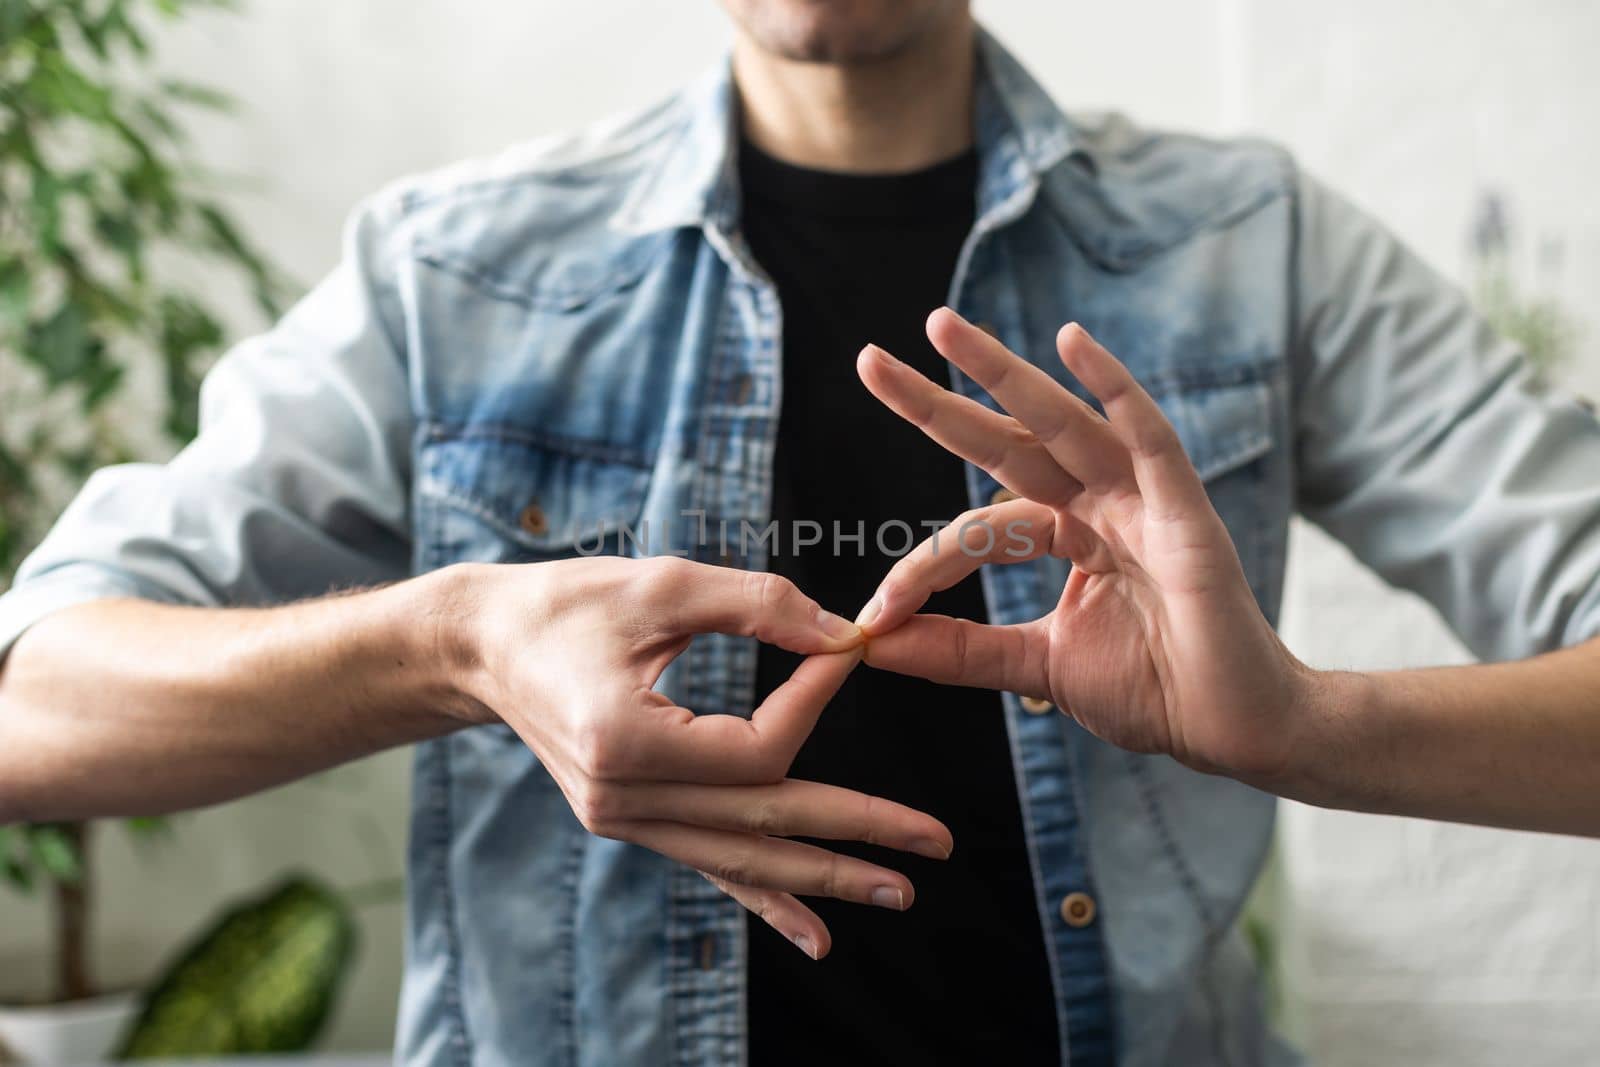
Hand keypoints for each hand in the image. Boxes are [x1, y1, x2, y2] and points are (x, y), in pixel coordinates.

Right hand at [445, 556, 950, 959]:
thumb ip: (759, 605)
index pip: (756, 748)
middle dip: (856, 832)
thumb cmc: (568, 603)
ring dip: (823, 878)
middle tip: (934, 842)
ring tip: (899, 891)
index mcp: (626, 743)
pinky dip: (765, 898)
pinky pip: (710, 866)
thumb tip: (843, 634)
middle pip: (763, 823)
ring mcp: (625, 821)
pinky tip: (817, 935)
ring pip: (742, 859)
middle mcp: (624, 799)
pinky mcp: (630, 821)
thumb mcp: (663, 584)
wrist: (485, 646)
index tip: (851, 649)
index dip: (815, 699)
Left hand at [853, 308, 1315, 781]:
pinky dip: (1114, 388)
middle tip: (868, 361)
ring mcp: (1142, 500)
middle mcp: (1100, 503)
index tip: (876, 614)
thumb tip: (872, 642)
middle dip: (939, 402)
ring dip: (1000, 373)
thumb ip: (959, 650)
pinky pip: (1147, 439)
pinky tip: (1070, 341)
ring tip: (940, 328)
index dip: (923, 566)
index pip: (978, 529)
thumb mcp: (1035, 665)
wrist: (1232, 730)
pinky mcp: (1185, 512)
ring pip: (1060, 423)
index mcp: (1068, 534)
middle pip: (1006, 440)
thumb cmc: (1153, 691)